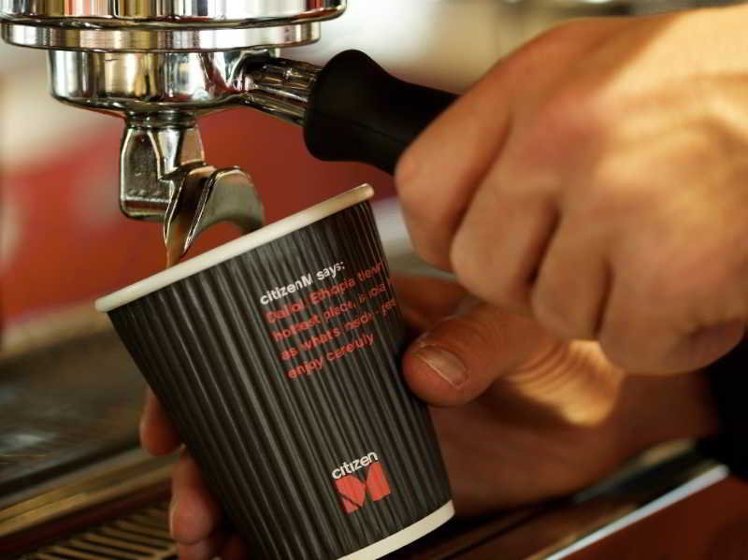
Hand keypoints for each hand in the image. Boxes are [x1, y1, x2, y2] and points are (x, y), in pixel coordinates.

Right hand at [141, 275, 717, 556]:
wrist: (601, 411)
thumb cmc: (562, 346)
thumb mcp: (520, 326)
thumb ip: (476, 339)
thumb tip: (421, 369)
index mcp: (371, 324)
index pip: (272, 330)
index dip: (211, 363)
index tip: (177, 402)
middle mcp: (355, 378)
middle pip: (258, 410)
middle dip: (210, 452)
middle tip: (190, 495)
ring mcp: (367, 434)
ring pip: (280, 466)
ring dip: (236, 502)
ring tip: (211, 540)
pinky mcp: (393, 485)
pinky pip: (326, 512)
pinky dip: (288, 535)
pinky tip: (257, 555)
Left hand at [396, 6, 747, 373]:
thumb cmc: (717, 90)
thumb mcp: (594, 76)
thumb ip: (515, 138)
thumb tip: (456, 206)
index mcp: (533, 86)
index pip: (424, 187)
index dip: (443, 237)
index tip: (476, 245)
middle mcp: (561, 136)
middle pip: (484, 269)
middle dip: (534, 282)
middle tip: (594, 255)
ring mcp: (614, 199)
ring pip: (556, 313)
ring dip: (613, 303)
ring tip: (662, 251)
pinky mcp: (670, 264)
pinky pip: (627, 344)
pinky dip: (669, 334)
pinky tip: (698, 284)